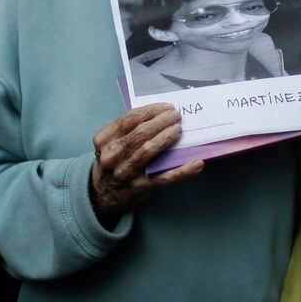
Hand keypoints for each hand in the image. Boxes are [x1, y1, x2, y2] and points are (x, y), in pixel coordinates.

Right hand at [90, 104, 203, 227]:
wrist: (103, 194)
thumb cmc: (113, 162)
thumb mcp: (110, 143)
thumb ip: (128, 130)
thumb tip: (160, 114)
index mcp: (104, 140)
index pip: (129, 119)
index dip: (150, 111)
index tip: (166, 107)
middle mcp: (112, 156)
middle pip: (140, 133)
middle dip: (161, 121)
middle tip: (176, 115)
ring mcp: (126, 173)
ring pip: (149, 151)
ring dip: (167, 138)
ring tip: (179, 129)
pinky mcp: (141, 187)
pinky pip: (164, 178)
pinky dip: (183, 171)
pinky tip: (197, 163)